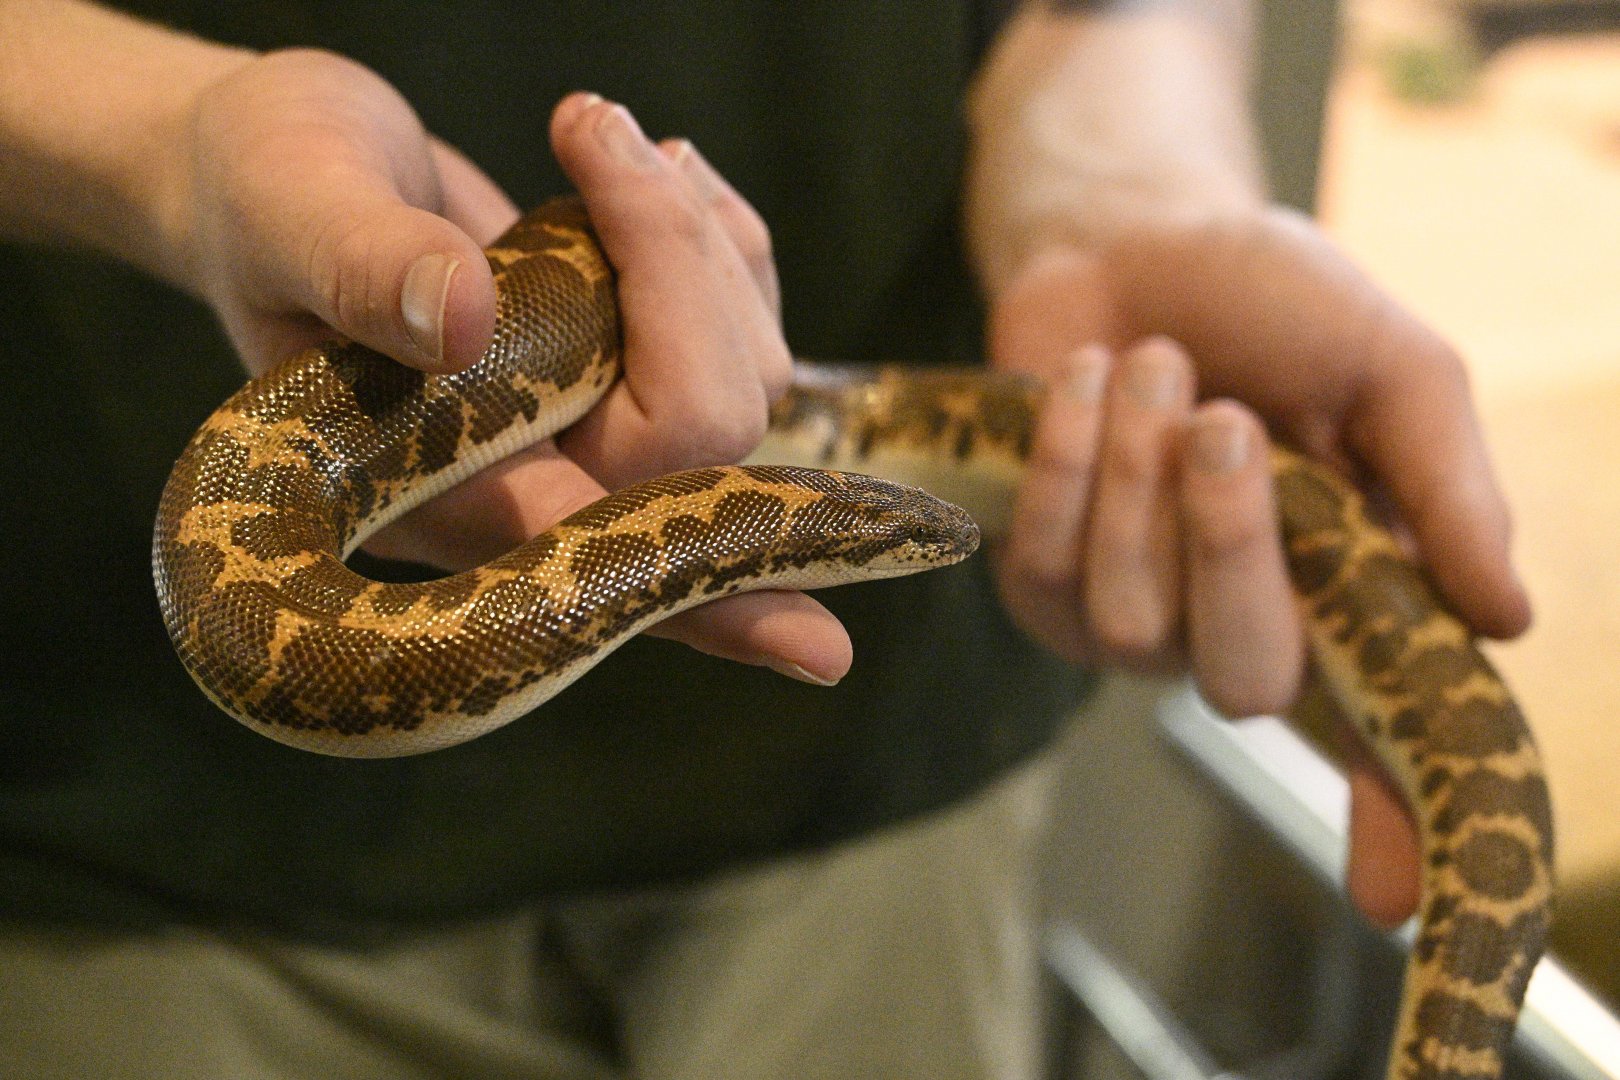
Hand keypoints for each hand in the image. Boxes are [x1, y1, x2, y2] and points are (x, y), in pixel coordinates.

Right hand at [163, 51, 849, 683]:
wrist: (285, 173)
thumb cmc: (264, 195)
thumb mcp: (285, 209)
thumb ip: (357, 262)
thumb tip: (464, 316)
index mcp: (444, 485)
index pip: (598, 559)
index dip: (714, 606)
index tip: (824, 654)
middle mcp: (542, 480)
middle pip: (703, 433)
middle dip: (682, 266)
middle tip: (591, 131)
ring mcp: (601, 429)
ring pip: (747, 378)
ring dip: (706, 242)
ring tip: (600, 141)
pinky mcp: (642, 371)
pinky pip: (746, 329)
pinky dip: (725, 240)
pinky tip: (660, 178)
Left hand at [986, 206, 1530, 924]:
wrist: (1130, 240)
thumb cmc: (1273, 303)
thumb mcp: (1389, 365)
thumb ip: (1443, 483)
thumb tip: (1509, 619)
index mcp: (1347, 592)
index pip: (1378, 734)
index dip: (1389, 822)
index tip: (1397, 902)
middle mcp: (1238, 625)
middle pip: (1243, 677)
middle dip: (1232, 548)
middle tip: (1232, 424)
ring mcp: (1132, 614)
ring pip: (1130, 615)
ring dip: (1138, 470)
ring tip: (1159, 364)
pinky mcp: (1038, 579)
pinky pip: (1045, 560)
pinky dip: (1068, 456)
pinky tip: (1084, 379)